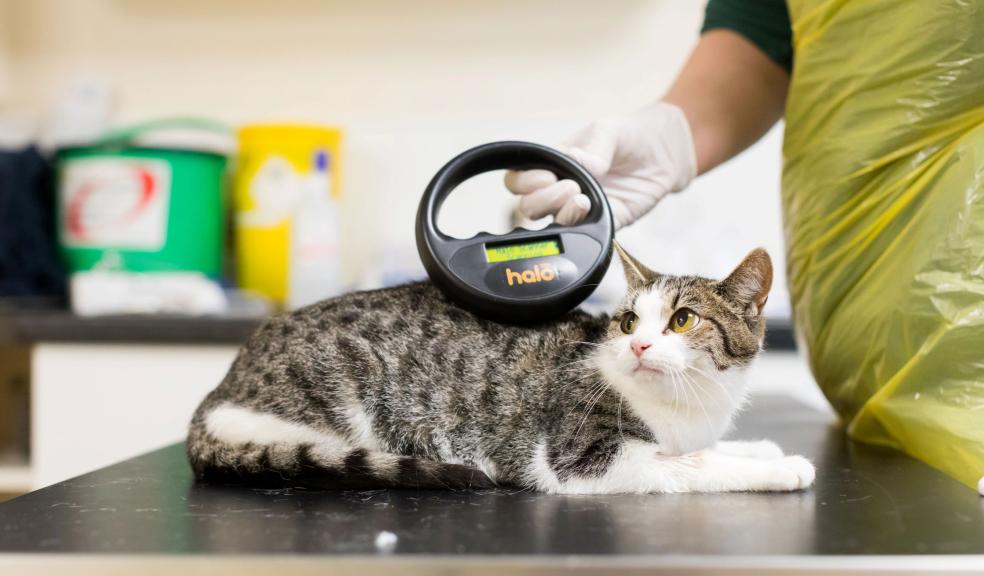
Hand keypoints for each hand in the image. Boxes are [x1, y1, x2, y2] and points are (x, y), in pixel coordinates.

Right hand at [505, 102, 696, 228]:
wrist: (667, 153)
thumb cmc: (631, 136)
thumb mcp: (608, 131)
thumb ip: (591, 148)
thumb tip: (575, 163)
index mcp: (552, 165)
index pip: (518, 180)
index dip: (525, 182)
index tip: (548, 175)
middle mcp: (559, 190)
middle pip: (528, 207)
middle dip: (542, 199)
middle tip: (570, 187)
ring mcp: (579, 210)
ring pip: (550, 225)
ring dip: (562, 213)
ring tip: (583, 199)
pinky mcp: (602, 225)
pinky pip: (582, 236)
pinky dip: (582, 228)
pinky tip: (593, 211)